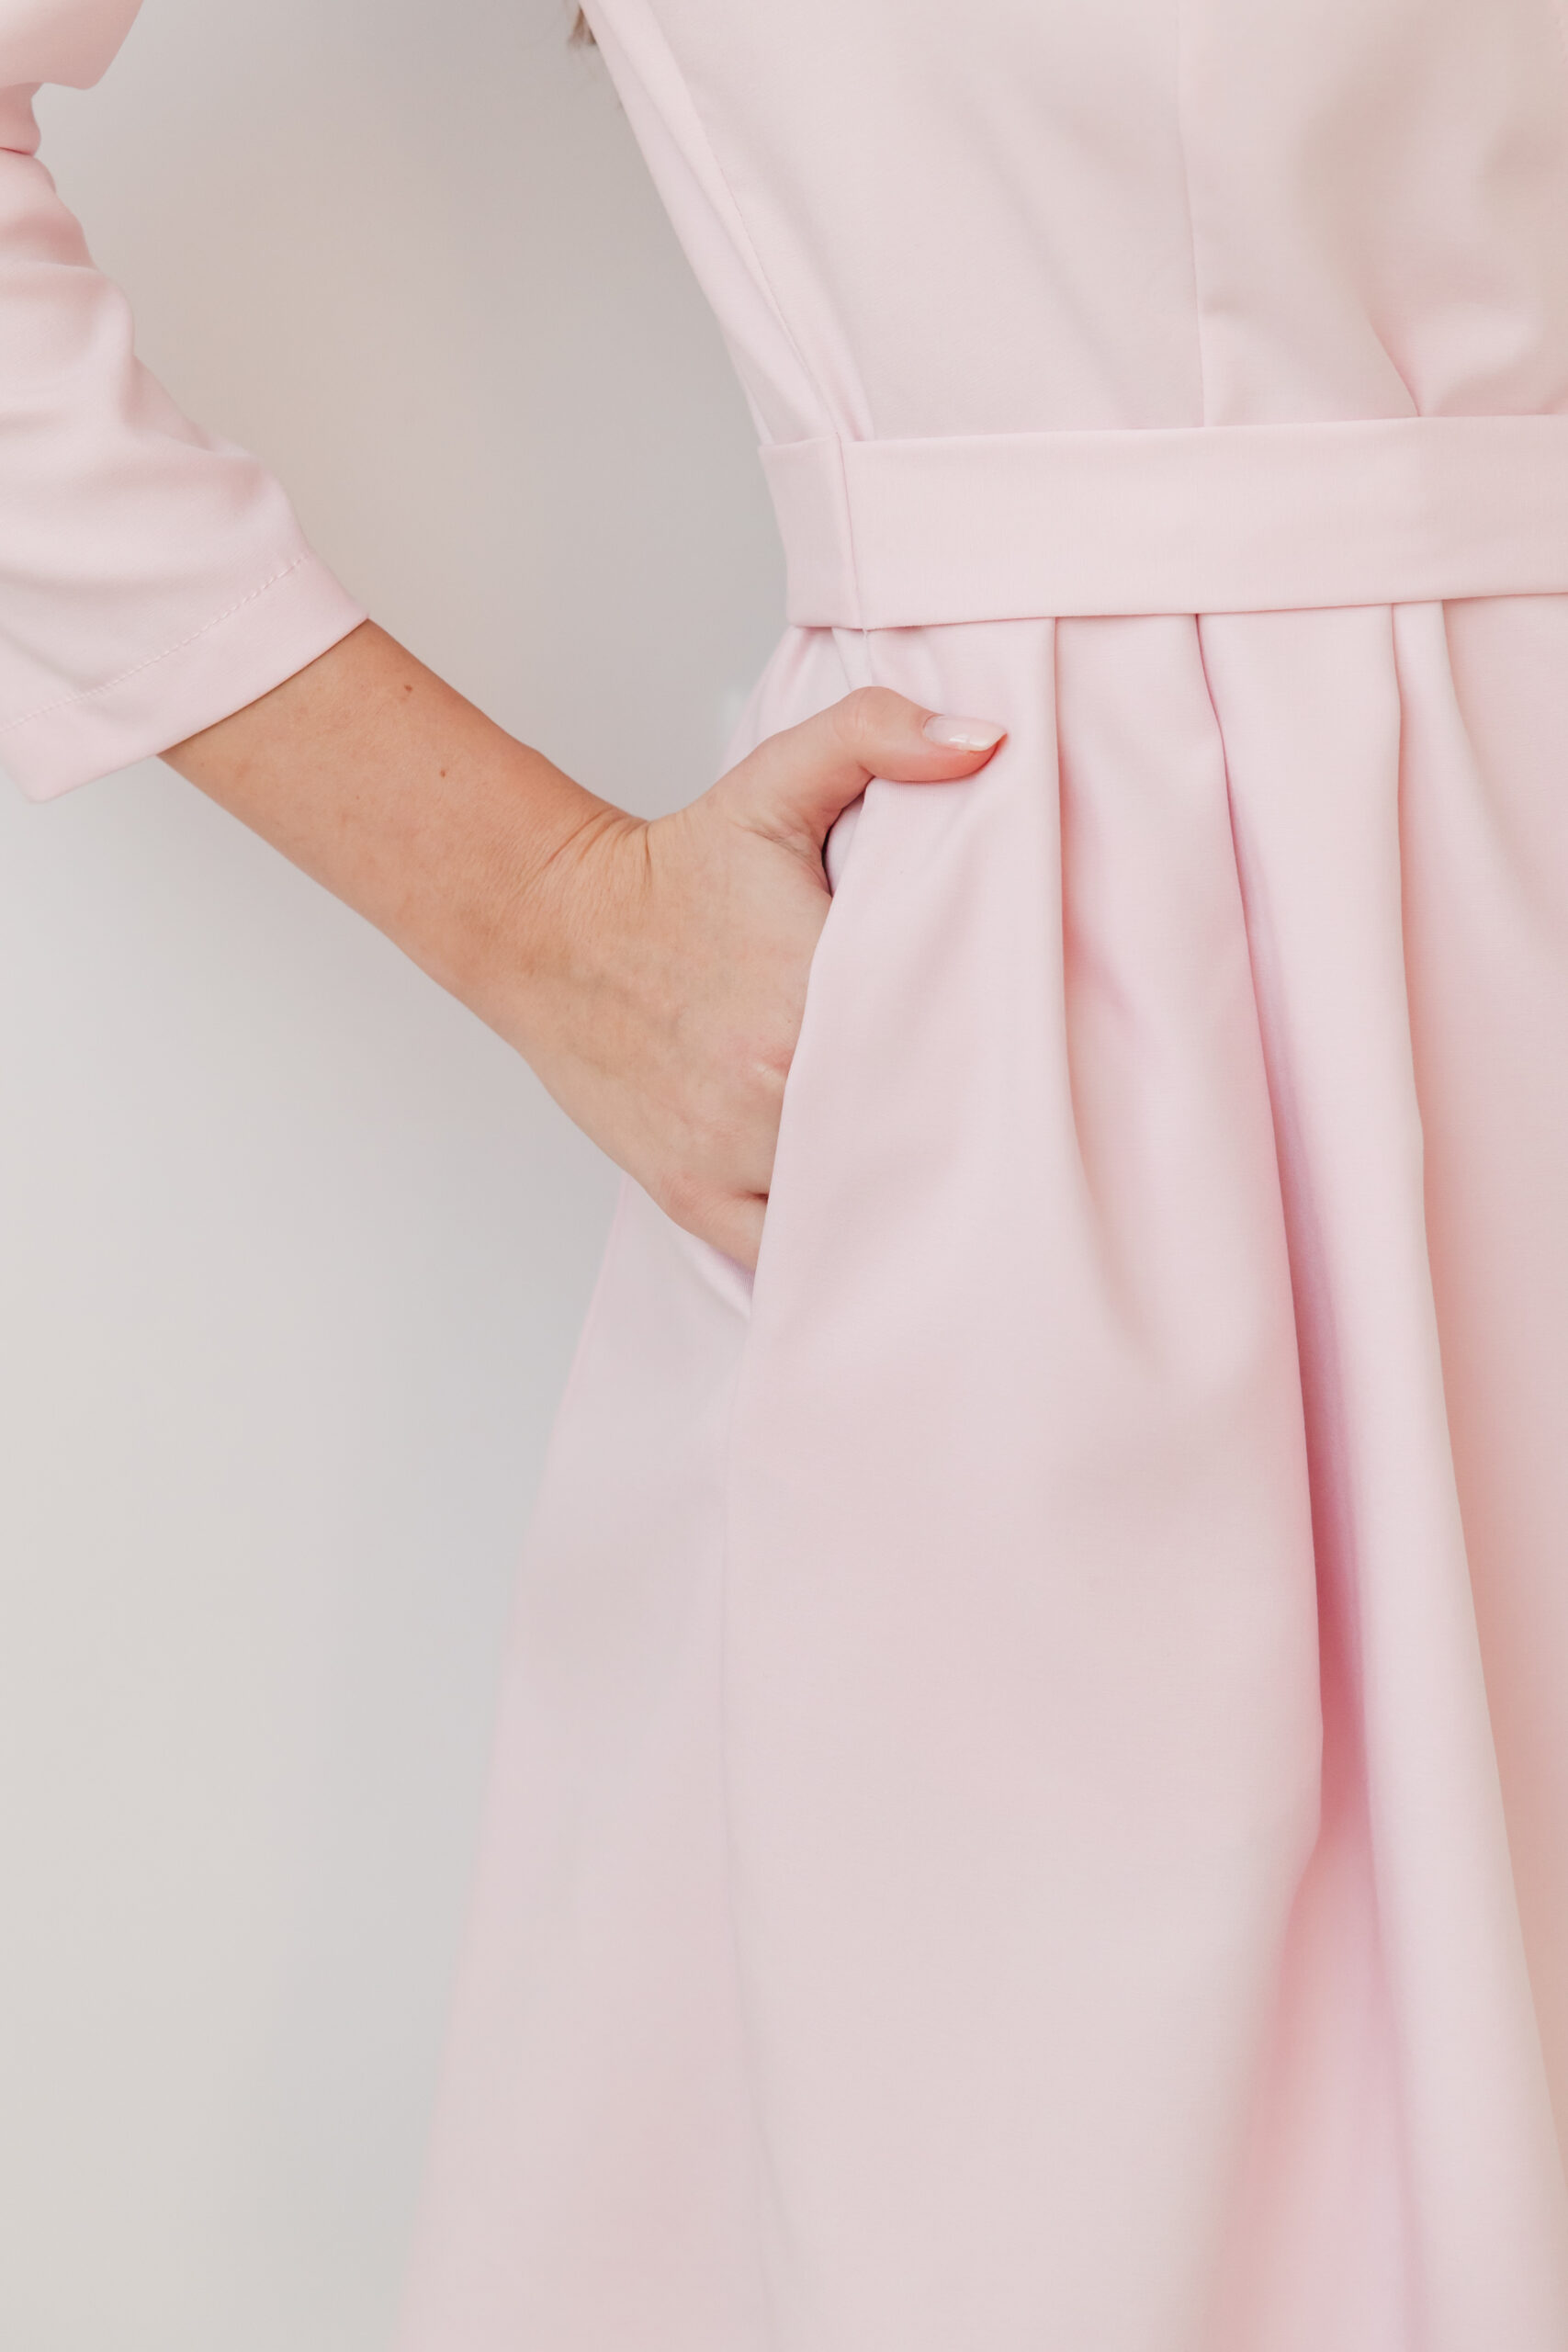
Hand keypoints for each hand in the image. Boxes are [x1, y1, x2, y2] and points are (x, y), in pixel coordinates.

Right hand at [165, 629, 1003, 1269]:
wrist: (550, 929)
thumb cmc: (675, 869)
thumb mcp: (775, 783)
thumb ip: (878, 738)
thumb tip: (986, 741)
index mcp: (814, 987)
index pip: (952, 1044)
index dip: (1007, 1059)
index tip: (1044, 1059)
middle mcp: (777, 1082)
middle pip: (916, 1138)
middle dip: (966, 1139)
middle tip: (1022, 1138)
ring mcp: (733, 1150)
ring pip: (857, 1207)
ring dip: (906, 1202)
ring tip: (965, 1196)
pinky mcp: (696, 1198)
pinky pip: (789, 1256)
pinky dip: (835, 1248)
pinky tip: (880, 1237)